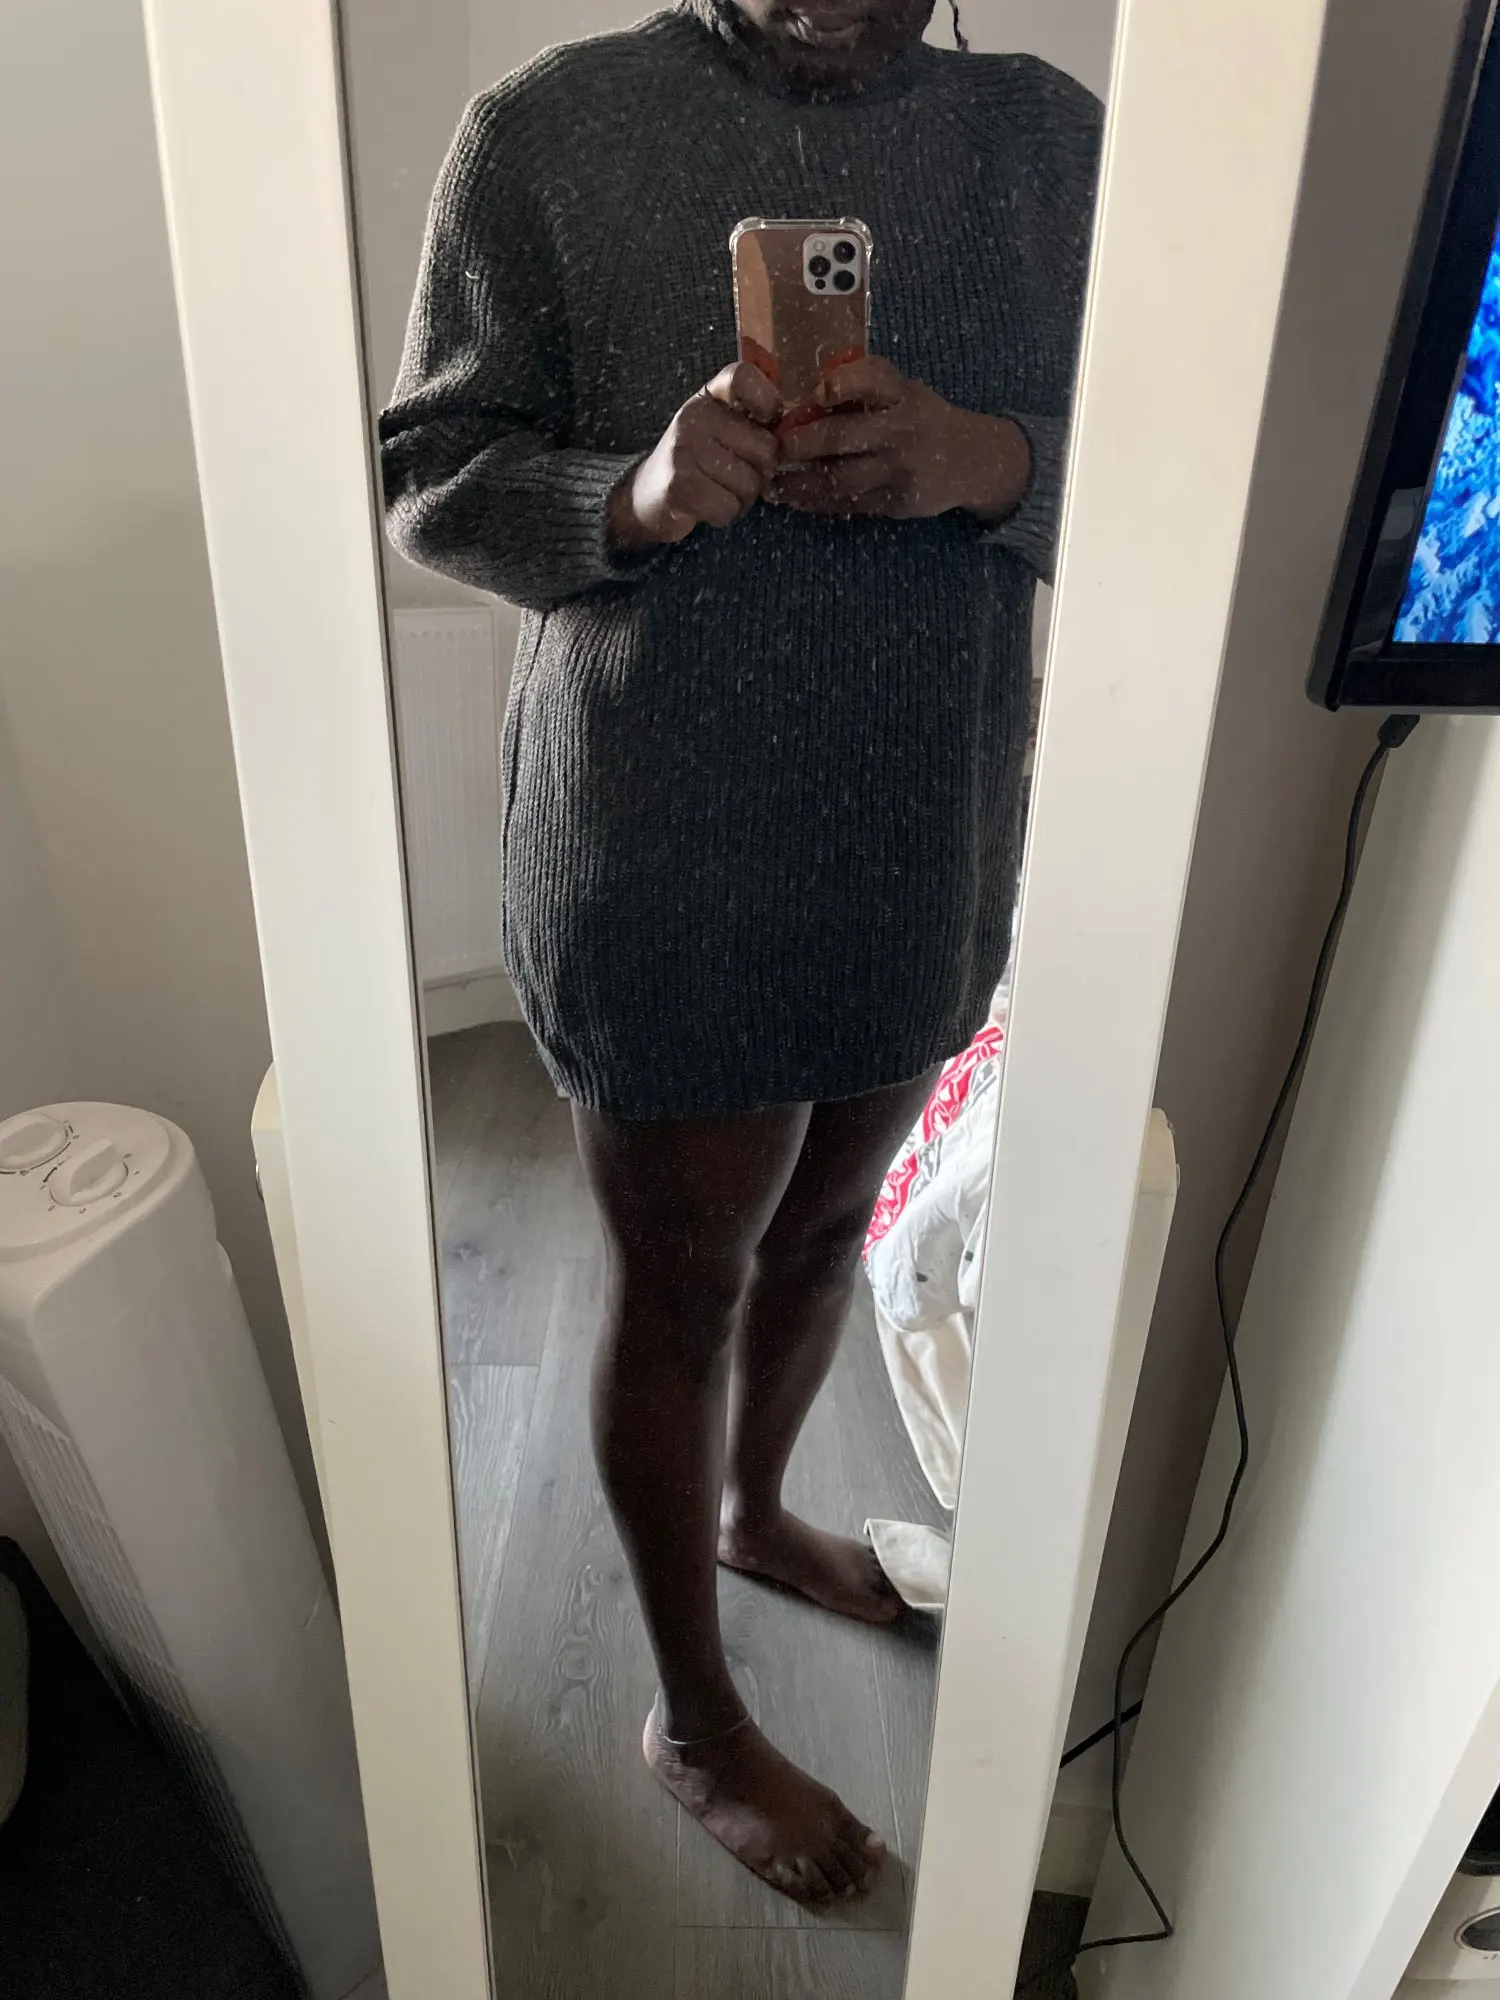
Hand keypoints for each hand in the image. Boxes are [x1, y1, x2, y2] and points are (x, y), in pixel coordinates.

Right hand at [607, 362, 778, 550]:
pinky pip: (729, 508)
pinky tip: (707, 506)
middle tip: (735, 476)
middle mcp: (694, 417)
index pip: (743, 377)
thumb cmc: (694, 462)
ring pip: (749, 484)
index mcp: (707, 397)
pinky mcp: (679, 487)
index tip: (766, 420)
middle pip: (764, 449)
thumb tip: (789, 440)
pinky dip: (724, 515)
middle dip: (759, 473)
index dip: (767, 399)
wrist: (646, 494)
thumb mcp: (717, 428)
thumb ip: (750, 422)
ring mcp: (684, 451)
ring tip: (717, 491)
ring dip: (741, 499)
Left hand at [770, 357, 1031, 523]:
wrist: (970, 460)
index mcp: (903, 394)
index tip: (815, 394)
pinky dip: (817, 502)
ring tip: (771, 483)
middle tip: (771, 447)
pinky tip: (795, 499)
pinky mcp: (897, 502)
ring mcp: (900, 469)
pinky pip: (849, 504)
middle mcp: (902, 429)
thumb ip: (863, 389)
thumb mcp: (903, 392)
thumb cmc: (921, 418)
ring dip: (799, 482)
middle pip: (841, 436)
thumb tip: (802, 397)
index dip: (841, 384)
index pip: (872, 379)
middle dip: (799, 443)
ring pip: (839, 478)